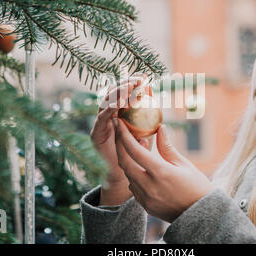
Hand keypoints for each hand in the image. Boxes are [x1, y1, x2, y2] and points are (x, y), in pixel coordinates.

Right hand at [90, 75, 153, 204]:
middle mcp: (107, 117)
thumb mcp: (146, 140)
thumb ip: (150, 130)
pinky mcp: (95, 134)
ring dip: (117, 94)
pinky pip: (102, 119)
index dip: (132, 84)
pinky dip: (109, 110)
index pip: (124, 94)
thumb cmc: (136, 158)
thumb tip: (161, 124)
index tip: (144, 77)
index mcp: (119, 115)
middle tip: (137, 80)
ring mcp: (100, 125)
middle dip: (124, 85)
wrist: (120, 178)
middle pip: (113, 94)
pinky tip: (118, 106)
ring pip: (106, 103)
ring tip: (129, 88)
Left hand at [115, 119, 214, 221]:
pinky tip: (140, 166)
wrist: (202, 215)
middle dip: (119, 145)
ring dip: (127, 159)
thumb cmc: (197, 186)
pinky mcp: (145, 206)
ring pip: (127, 175)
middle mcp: (150, 187)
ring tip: (133, 147)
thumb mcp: (184, 164)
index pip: (135, 151)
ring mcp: (146, 198)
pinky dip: (133, 174)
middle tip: (118, 131)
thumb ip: (167, 147)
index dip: (124, 135)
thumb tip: (160, 127)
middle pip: (124, 162)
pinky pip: (133, 187)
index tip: (119, 122)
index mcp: (161, 173)